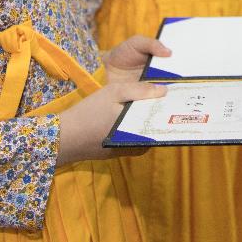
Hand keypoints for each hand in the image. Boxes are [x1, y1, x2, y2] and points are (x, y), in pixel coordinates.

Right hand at [56, 36, 170, 165]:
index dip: (170, 107)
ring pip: (145, 129)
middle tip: (168, 93)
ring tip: (155, 97)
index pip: (164, 121)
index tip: (179, 95)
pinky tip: (135, 108)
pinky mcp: (119, 150)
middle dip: (161, 111)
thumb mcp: (114, 93)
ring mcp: (128, 150)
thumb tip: (164, 90)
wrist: (62, 139)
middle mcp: (139, 146)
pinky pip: (135, 134)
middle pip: (156, 125)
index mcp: (141, 134)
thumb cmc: (89, 114)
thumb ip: (140, 91)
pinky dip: (136, 122)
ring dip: (148, 116)